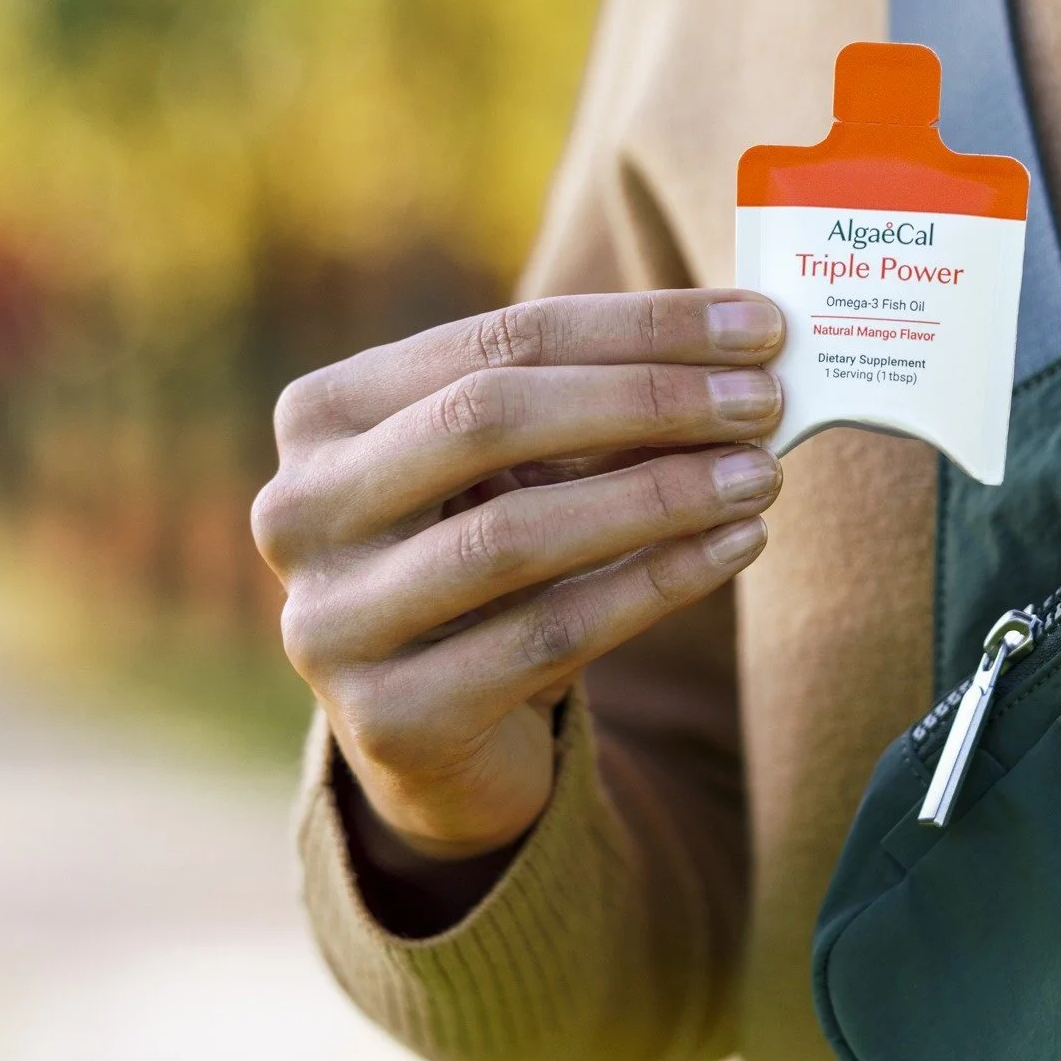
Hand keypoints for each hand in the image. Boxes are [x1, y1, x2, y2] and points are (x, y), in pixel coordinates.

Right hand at [251, 290, 784, 864]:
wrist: (432, 735)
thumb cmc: (488, 559)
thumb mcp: (518, 470)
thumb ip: (596, 403)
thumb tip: (745, 346)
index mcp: (323, 413)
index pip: (499, 339)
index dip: (640, 327)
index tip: (758, 325)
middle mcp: (298, 509)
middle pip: (488, 419)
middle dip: (646, 400)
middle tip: (762, 399)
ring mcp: (329, 620)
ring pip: (514, 536)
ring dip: (659, 496)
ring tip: (761, 475)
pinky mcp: (390, 719)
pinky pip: (548, 635)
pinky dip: (656, 584)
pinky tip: (736, 547)